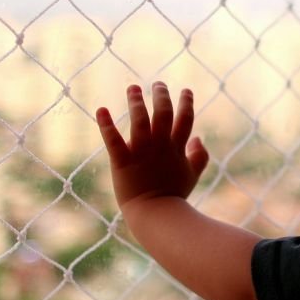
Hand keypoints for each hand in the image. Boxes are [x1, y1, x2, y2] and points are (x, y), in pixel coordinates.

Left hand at [96, 82, 208, 208]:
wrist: (156, 215)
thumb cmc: (174, 196)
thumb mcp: (192, 175)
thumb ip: (199, 156)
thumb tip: (199, 138)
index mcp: (176, 148)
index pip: (184, 119)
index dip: (186, 103)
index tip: (185, 90)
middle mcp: (160, 146)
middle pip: (163, 114)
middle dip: (161, 96)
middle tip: (158, 83)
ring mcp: (141, 153)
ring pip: (140, 121)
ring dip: (136, 102)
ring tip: (133, 88)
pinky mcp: (122, 162)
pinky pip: (113, 141)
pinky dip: (106, 125)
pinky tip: (101, 109)